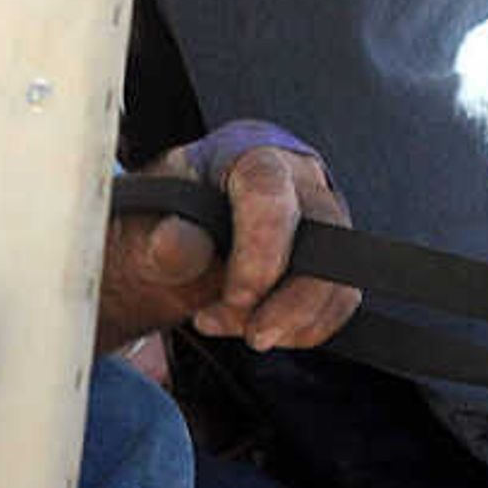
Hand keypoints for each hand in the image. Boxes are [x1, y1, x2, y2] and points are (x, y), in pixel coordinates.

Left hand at [99, 133, 360, 353]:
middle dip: (290, 302)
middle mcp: (295, 178)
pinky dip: (302, 329)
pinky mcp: (331, 257)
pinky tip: (253, 327)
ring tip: (234, 328)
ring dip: (293, 322)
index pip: (268, 191)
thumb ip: (164, 238)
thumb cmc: (165, 218)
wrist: (174, 234)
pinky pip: (339, 301)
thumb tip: (174, 244)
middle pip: (322, 237)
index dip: (259, 251)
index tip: (237, 298)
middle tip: (252, 335)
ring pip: (338, 277)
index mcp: (247, 152)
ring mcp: (321, 218)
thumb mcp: (148, 223)